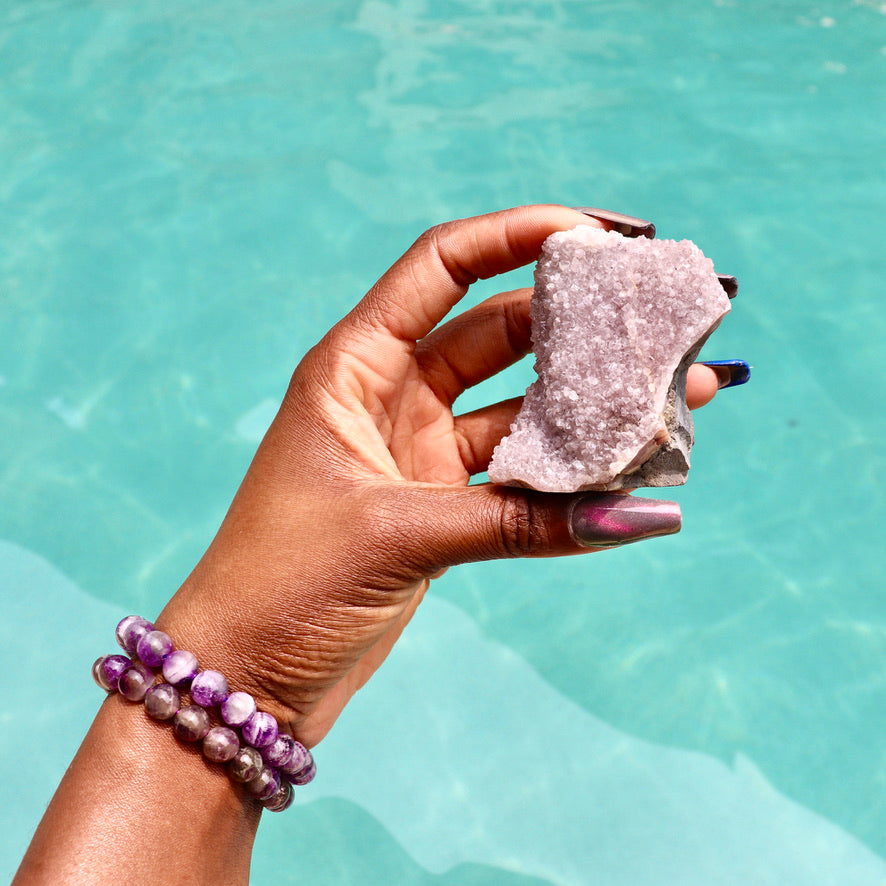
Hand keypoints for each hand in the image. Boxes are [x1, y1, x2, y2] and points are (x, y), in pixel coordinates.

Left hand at [157, 205, 721, 746]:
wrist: (245, 676)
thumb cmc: (284, 586)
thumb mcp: (397, 534)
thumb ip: (518, 521)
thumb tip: (637, 515)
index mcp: (354, 368)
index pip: (442, 267)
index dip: (516, 234)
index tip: (597, 233)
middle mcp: (389, 396)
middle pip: (497, 331)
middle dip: (576, 322)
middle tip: (658, 319)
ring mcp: (418, 451)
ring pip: (518, 406)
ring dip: (587, 402)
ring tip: (676, 390)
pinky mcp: (439, 506)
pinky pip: (517, 472)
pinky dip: (568, 472)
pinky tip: (630, 466)